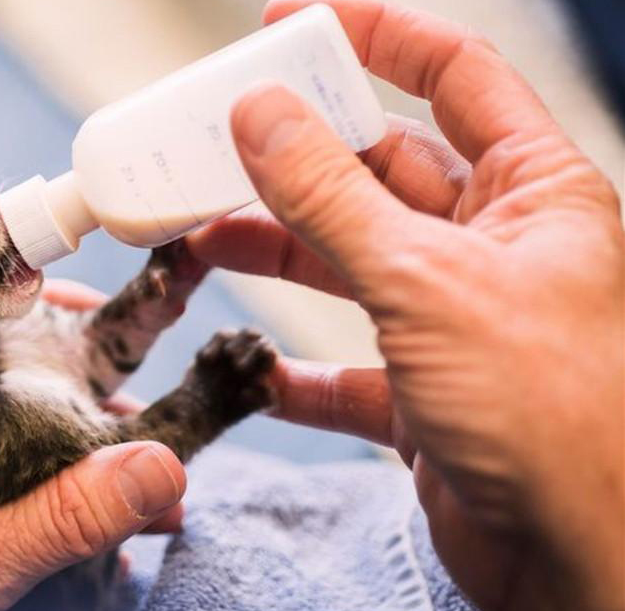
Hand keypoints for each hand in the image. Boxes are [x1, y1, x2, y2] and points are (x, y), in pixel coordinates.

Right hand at [188, 1, 623, 608]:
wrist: (583, 563)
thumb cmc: (552, 413)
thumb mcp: (425, 279)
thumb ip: (333, 197)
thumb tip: (262, 116)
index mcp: (530, 193)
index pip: (453, 75)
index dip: (376, 37)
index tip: (296, 22)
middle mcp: (493, 248)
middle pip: (380, 171)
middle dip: (299, 156)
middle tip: (219, 140)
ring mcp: (454, 322)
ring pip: (349, 262)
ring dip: (277, 250)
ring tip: (204, 236)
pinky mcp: (425, 395)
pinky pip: (346, 367)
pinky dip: (296, 370)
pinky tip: (255, 369)